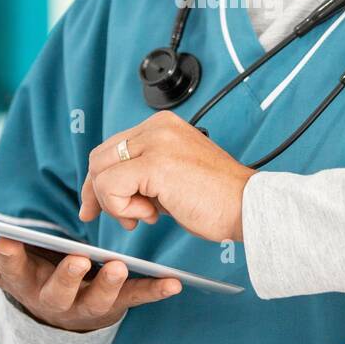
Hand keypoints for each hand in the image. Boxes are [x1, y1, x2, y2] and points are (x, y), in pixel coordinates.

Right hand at [0, 222, 180, 331]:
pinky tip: (174, 283)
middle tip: (76, 259)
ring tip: (117, 266)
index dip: (8, 259)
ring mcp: (88, 305)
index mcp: (25, 285)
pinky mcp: (117, 305)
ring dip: (108, 284)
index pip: (11, 272)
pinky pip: (137, 299)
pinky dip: (155, 291)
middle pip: (58, 292)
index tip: (6, 241)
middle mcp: (56, 299)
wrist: (61, 318)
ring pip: (98, 299)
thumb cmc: (31, 277)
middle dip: (66, 277)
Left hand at [80, 110, 253, 241]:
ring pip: (101, 172)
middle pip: (100, 157)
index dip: (100, 180)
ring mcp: (155, 142)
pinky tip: (151, 214)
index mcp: (162, 126)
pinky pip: (110, 186)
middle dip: (98, 193)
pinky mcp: (153, 164)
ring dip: (116, 203)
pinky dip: (122, 208)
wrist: (247, 206)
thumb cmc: (217, 198)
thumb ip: (143, 174)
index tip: (97, 204)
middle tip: (114, 217)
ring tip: (147, 214)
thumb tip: (109, 190)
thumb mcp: (172, 176)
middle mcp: (157, 127)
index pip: (112, 148)